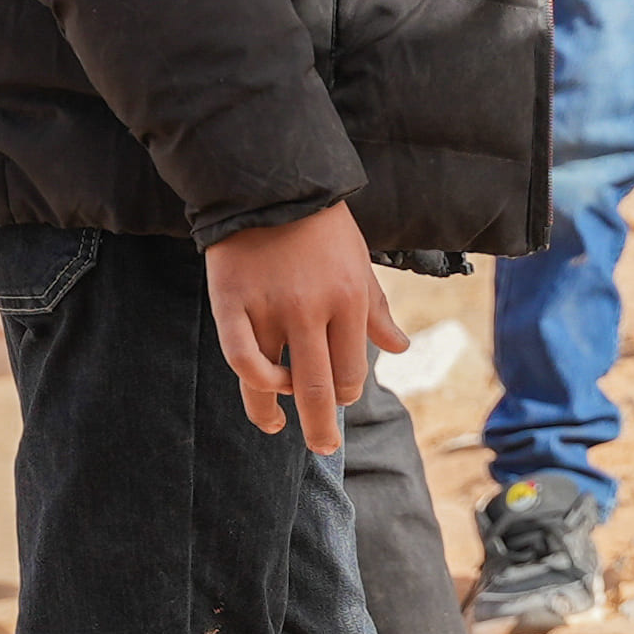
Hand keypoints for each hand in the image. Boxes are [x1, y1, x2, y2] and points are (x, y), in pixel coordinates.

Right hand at [203, 202, 403, 447]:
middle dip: (321, 427)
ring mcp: (270, 308)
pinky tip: (257, 394)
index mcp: (350, 301)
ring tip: (276, 428)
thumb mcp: (361, 264)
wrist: (271, 184)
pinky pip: (239, 358)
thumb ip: (377, 312)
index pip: (351, 372)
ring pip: (274, 380)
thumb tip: (401, 349)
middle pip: (318, 388)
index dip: (346, 393)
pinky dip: (250, 383)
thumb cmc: (322, 228)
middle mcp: (313, 310)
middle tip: (322, 449)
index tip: (339, 397)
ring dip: (276, 412)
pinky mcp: (232, 303)